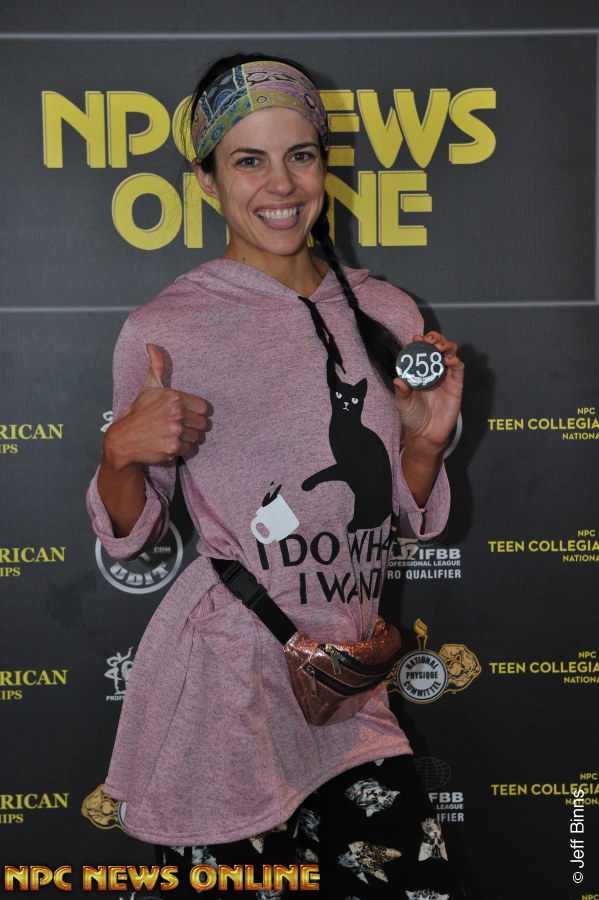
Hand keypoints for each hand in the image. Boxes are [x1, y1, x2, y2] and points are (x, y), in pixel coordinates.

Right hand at [104, 343, 211, 468]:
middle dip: (192, 426)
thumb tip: (151, 344)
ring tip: (171, 434)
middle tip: (176, 426)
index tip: (184, 414)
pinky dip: (181, 449)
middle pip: (203, 424)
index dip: (195, 412)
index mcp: (174, 396)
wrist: (123, 439)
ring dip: (187, 438)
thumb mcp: (149, 387)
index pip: (204, 408)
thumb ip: (156, 366)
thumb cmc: (139, 412)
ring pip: (197, 437)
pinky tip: (167, 443)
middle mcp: (176, 413)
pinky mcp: (173, 448)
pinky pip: (190, 449)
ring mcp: (175, 431)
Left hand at [393, 331, 463, 453]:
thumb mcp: (402, 403)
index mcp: (419, 372)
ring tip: (439, 347)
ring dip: (447, 345)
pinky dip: (456, 361)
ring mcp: (445, 377)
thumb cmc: (412, 418)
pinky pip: (459, 369)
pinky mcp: (456, 385)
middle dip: (435, 338)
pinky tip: (449, 360)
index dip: (420, 341)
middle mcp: (433, 371)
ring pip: (451, 353)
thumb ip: (401, 392)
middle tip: (429, 340)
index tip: (416, 338)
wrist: (426, 435)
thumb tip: (397, 380)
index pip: (421, 351)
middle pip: (438, 347)